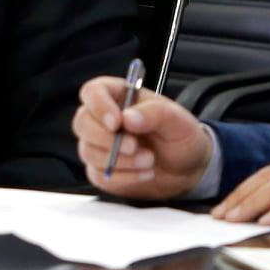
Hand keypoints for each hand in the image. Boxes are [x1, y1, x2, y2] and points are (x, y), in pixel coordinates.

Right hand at [73, 76, 213, 199]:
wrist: (187, 169)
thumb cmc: (180, 137)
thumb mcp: (177, 120)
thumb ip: (154, 114)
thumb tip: (128, 117)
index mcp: (119, 96)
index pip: (92, 92)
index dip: (99, 106)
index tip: (116, 123)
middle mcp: (103, 119)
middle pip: (82, 123)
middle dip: (108, 139)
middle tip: (135, 146)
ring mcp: (99, 145)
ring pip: (89, 152)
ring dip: (120, 161)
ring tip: (149, 160)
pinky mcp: (101, 170)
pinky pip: (99, 175)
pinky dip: (124, 177)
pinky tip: (144, 173)